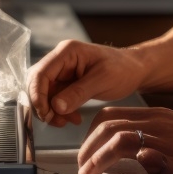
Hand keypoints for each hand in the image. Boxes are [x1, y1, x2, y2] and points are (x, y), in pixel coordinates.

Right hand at [27, 39, 144, 126]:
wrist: (135, 70)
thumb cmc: (123, 69)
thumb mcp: (102, 81)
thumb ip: (78, 93)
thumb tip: (55, 106)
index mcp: (67, 52)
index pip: (40, 73)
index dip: (37, 94)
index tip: (45, 113)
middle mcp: (61, 60)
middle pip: (37, 83)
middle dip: (43, 104)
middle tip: (55, 120)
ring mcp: (63, 71)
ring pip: (45, 94)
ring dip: (52, 110)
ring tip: (67, 121)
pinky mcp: (67, 83)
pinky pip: (55, 99)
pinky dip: (60, 111)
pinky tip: (73, 118)